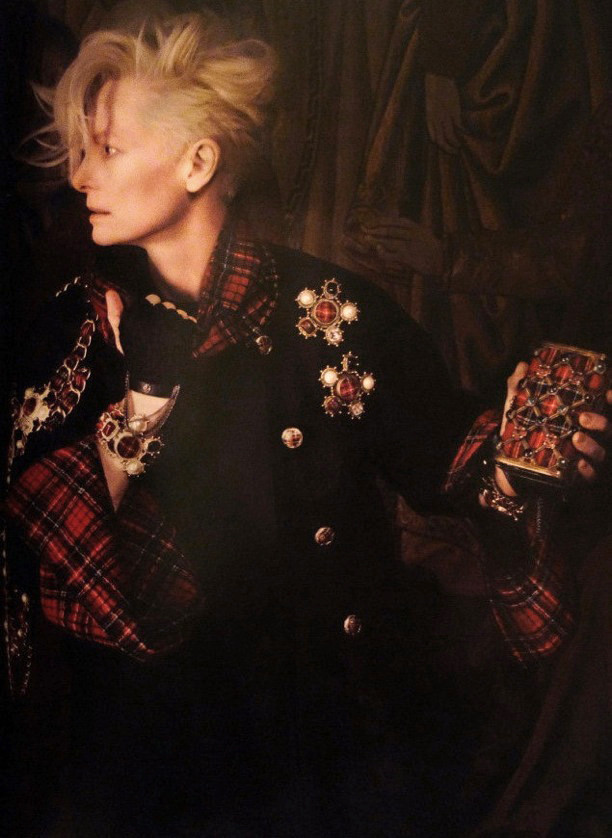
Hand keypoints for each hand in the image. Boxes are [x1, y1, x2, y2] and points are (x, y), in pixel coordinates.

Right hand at [106, 290, 196, 389]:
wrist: (152, 376)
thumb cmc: (134, 354)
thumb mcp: (121, 334)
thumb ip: (116, 313)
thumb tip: (110, 291)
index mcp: (142, 314)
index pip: (152, 299)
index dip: (151, 308)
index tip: (150, 320)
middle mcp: (159, 315)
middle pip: (167, 305)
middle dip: (164, 315)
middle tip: (160, 330)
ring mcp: (174, 323)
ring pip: (179, 312)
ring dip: (176, 320)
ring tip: (169, 335)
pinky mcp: (186, 332)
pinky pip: (189, 321)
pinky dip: (186, 326)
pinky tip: (179, 337)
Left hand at [344, 217, 443, 276]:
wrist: (445, 266)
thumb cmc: (434, 254)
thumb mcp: (426, 238)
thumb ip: (412, 232)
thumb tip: (396, 227)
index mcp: (418, 228)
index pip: (397, 221)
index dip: (383, 221)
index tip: (372, 221)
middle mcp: (414, 235)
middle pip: (390, 230)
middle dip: (376, 229)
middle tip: (364, 230)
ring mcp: (411, 246)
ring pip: (389, 241)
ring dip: (376, 240)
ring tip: (366, 239)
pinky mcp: (408, 258)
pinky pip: (392, 254)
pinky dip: (383, 252)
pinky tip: (378, 251)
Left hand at [425, 73, 461, 153]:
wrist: (439, 76)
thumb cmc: (434, 89)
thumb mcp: (430, 105)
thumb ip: (434, 116)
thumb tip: (439, 125)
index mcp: (429, 118)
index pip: (434, 138)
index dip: (440, 145)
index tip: (445, 148)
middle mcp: (436, 120)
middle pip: (442, 140)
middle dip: (448, 149)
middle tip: (454, 152)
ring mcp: (445, 116)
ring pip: (450, 135)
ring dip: (455, 143)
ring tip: (459, 146)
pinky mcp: (454, 111)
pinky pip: (458, 126)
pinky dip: (462, 131)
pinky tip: (465, 133)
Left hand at [496, 362, 611, 496]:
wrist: (510, 465)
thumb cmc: (523, 431)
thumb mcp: (519, 408)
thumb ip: (519, 386)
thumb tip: (522, 366)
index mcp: (582, 419)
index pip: (605, 408)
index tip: (609, 392)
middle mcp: (589, 437)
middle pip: (608, 430)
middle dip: (601, 422)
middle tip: (583, 417)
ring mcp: (585, 458)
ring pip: (601, 453)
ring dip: (591, 445)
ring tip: (576, 438)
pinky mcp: (577, 478)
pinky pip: (590, 476)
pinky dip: (586, 470)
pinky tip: (578, 463)